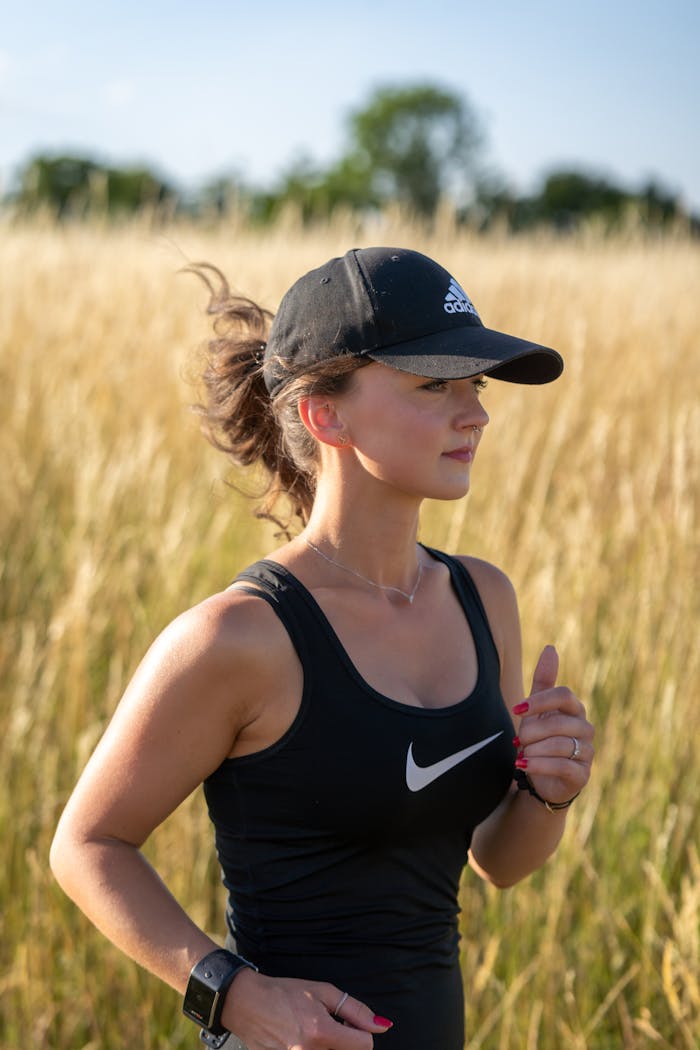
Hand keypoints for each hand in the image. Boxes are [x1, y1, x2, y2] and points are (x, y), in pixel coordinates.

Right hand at [221, 967, 392, 1048]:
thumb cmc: (284, 992)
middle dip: (345, 1042)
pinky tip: (301, 1039)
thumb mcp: (322, 991)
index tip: (351, 1025)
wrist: (246, 1003)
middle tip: (331, 1028)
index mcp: (321, 1032)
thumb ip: (355, 1010)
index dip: (363, 1034)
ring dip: (329, 1047)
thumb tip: (382, 1026)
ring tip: (314, 1033)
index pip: (364, 1046)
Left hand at [513, 645, 593, 806]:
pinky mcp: (582, 775)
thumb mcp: (536, 710)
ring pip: (560, 745)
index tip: (516, 708)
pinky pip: (562, 766)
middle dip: (532, 731)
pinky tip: (523, 765)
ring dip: (533, 750)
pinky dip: (538, 765)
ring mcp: (587, 752)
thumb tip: (550, 647)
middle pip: (558, 722)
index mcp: (575, 709)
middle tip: (518, 740)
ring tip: (521, 755)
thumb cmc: (539, 739)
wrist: (540, 779)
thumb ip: (543, 681)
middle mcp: (585, 729)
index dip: (539, 700)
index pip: (563, 695)